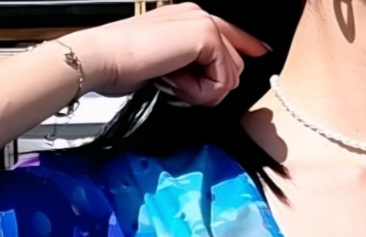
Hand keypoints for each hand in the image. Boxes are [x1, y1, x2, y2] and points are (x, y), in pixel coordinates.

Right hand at [62, 3, 268, 102]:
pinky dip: (200, 93)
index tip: (261, 53)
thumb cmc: (124, 65)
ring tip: (174, 84)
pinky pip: (221, 81)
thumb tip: (215, 84)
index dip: (248, 46)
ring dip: (204, 92)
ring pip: (230, 75)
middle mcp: (199, 15)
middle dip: (212, 88)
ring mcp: (203, 23)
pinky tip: (176, 84)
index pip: (231, 33)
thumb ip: (194, 66)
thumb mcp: (168, 65)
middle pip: (235, 64)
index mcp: (189, 18)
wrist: (104, 58)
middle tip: (178, 87)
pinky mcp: (205, 37)